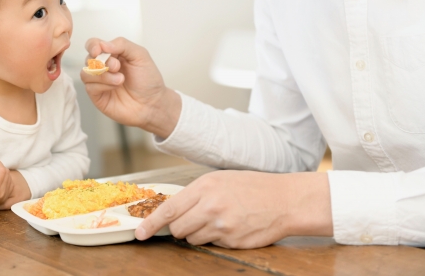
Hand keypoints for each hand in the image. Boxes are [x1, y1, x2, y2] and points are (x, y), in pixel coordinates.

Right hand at [80, 37, 181, 137]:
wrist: (152, 102)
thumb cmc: (148, 80)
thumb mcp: (140, 55)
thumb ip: (122, 44)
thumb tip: (102, 44)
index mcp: (113, 54)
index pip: (93, 45)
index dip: (93, 46)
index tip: (99, 50)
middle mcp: (103, 67)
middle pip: (88, 58)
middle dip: (102, 61)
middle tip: (117, 67)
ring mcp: (99, 82)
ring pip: (86, 73)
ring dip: (103, 75)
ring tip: (120, 79)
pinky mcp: (97, 96)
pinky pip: (90, 87)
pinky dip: (103, 85)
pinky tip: (115, 87)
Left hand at [135, 170, 332, 248]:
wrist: (284, 200)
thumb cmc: (252, 187)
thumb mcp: (220, 180)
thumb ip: (196, 194)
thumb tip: (172, 210)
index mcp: (205, 187)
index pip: (169, 209)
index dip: (151, 223)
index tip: (140, 233)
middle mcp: (211, 207)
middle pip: (177, 228)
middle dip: (178, 228)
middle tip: (191, 220)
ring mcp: (222, 226)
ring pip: (192, 239)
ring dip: (197, 233)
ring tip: (217, 220)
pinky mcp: (232, 242)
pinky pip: (211, 244)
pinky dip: (214, 238)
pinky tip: (230, 226)